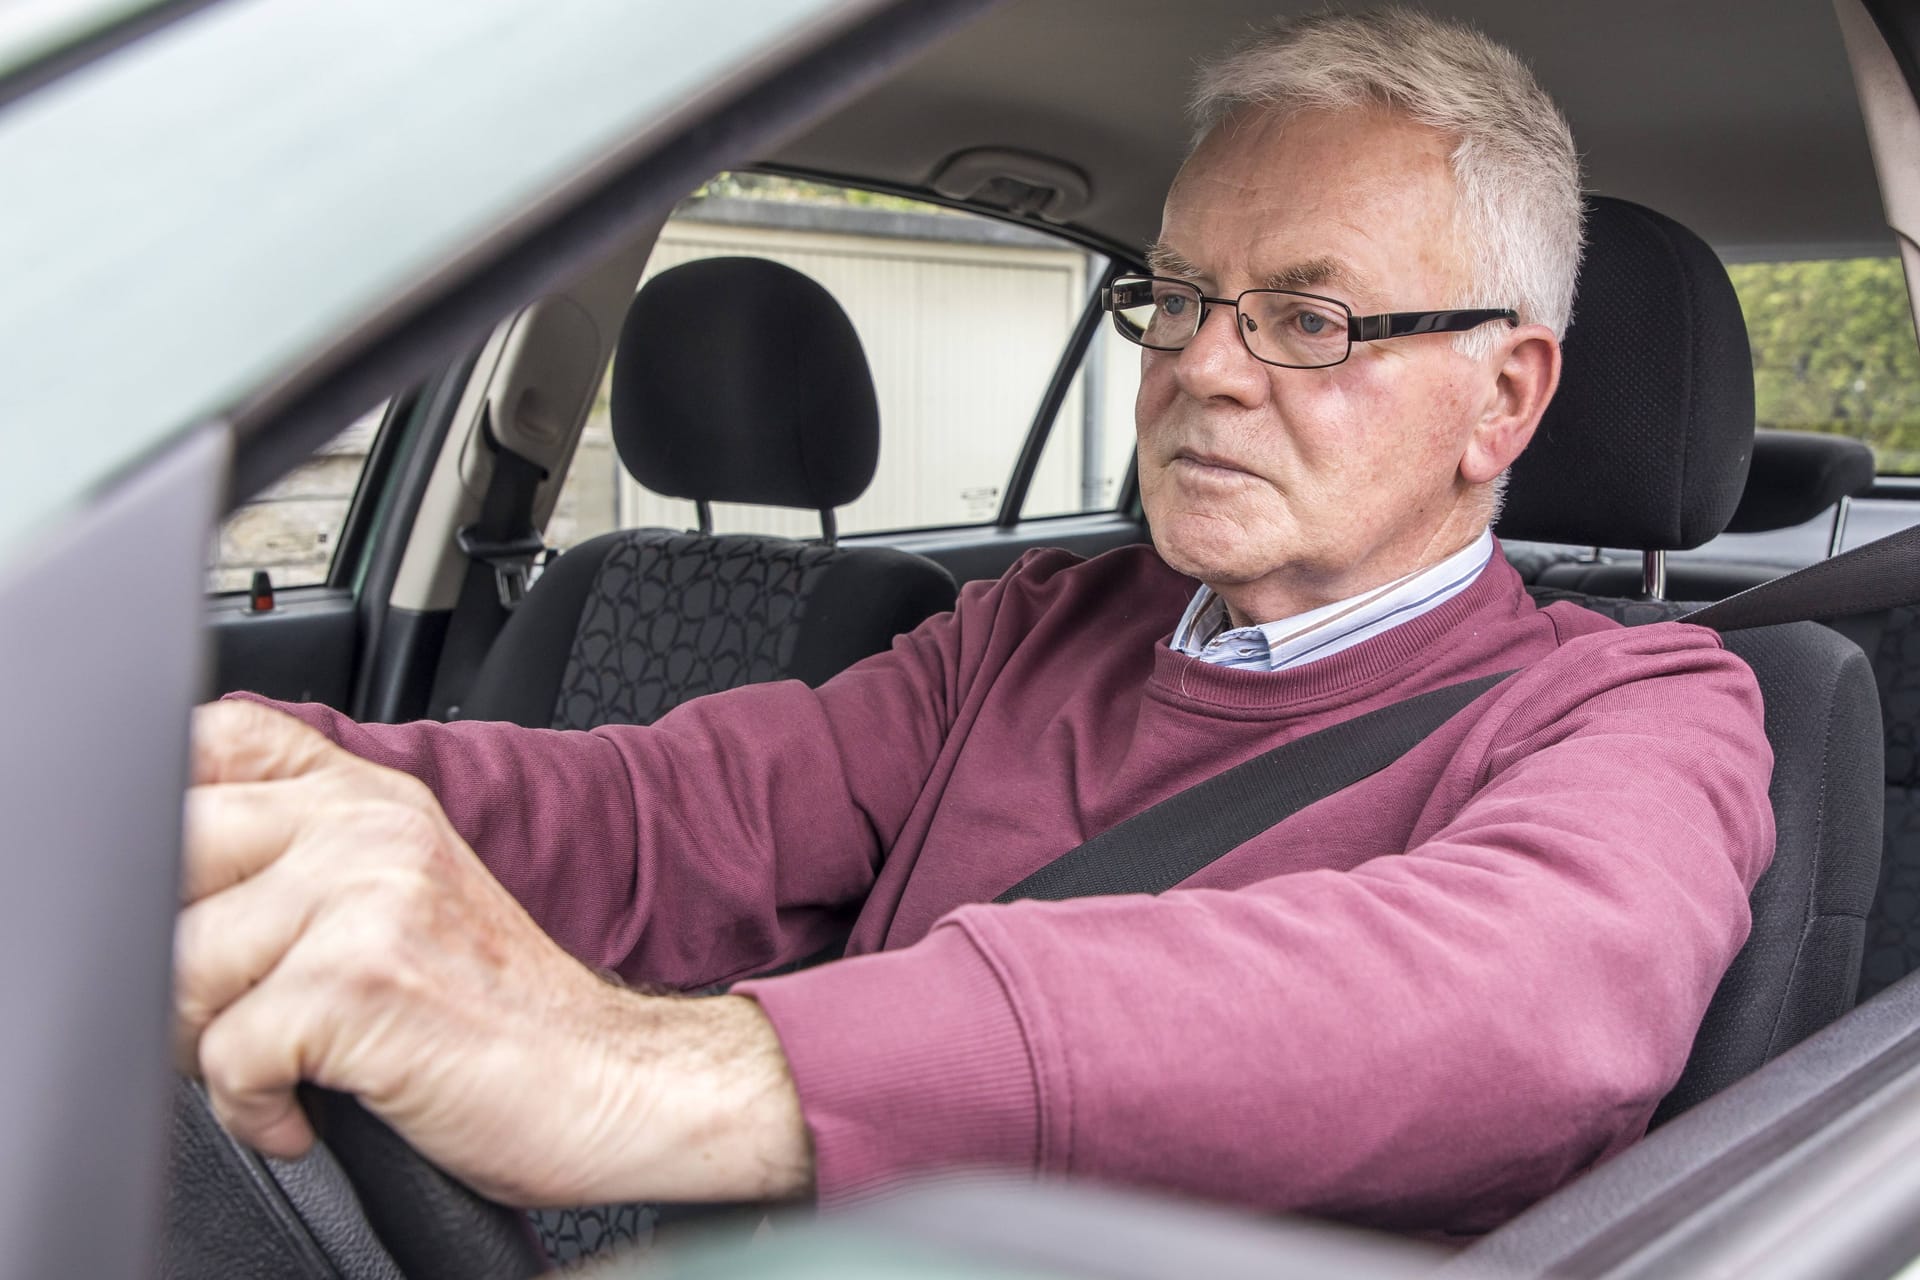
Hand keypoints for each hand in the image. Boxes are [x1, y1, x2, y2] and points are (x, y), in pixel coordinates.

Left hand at [173, 699, 812, 1206]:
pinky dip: (253, 1110)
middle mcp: (370, 826)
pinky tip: (308, 1110)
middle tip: (233, 1011)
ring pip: (181, 965)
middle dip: (175, 957)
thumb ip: (310, 858)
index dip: (166, 808)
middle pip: (171, 852)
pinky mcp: (362, 979)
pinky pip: (224, 1054)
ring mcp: (368, 894)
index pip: (218, 740)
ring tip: (285, 1066)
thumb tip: (169, 882)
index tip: (189, 894)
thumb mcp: (409, 901)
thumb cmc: (506, 1016)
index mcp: (375, 799)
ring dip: (211, 1045)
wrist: (611, 1084)